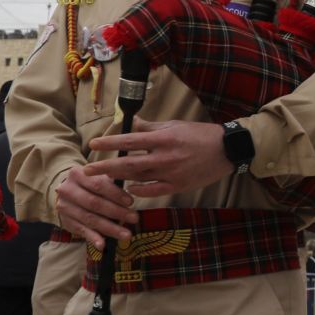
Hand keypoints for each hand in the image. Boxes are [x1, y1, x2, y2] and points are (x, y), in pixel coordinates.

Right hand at [54, 165, 134, 248]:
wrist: (67, 191)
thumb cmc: (90, 183)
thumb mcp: (99, 177)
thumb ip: (112, 183)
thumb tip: (130, 196)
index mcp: (77, 174)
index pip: (98, 185)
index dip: (115, 194)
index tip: (131, 202)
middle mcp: (67, 190)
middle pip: (94, 203)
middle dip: (116, 212)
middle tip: (135, 218)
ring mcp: (65, 207)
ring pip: (90, 219)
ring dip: (110, 228)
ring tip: (126, 235)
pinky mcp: (66, 221)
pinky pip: (81, 231)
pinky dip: (93, 238)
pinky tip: (102, 245)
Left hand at [86, 117, 233, 197]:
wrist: (227, 150)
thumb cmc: (200, 134)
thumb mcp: (174, 125)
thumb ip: (151, 127)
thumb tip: (130, 123)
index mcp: (163, 138)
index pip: (130, 140)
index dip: (110, 143)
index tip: (93, 144)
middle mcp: (165, 157)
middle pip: (129, 163)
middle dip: (106, 167)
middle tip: (87, 170)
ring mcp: (171, 173)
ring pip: (139, 178)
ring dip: (120, 179)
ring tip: (104, 178)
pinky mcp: (179, 186)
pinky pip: (154, 191)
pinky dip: (140, 190)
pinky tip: (130, 188)